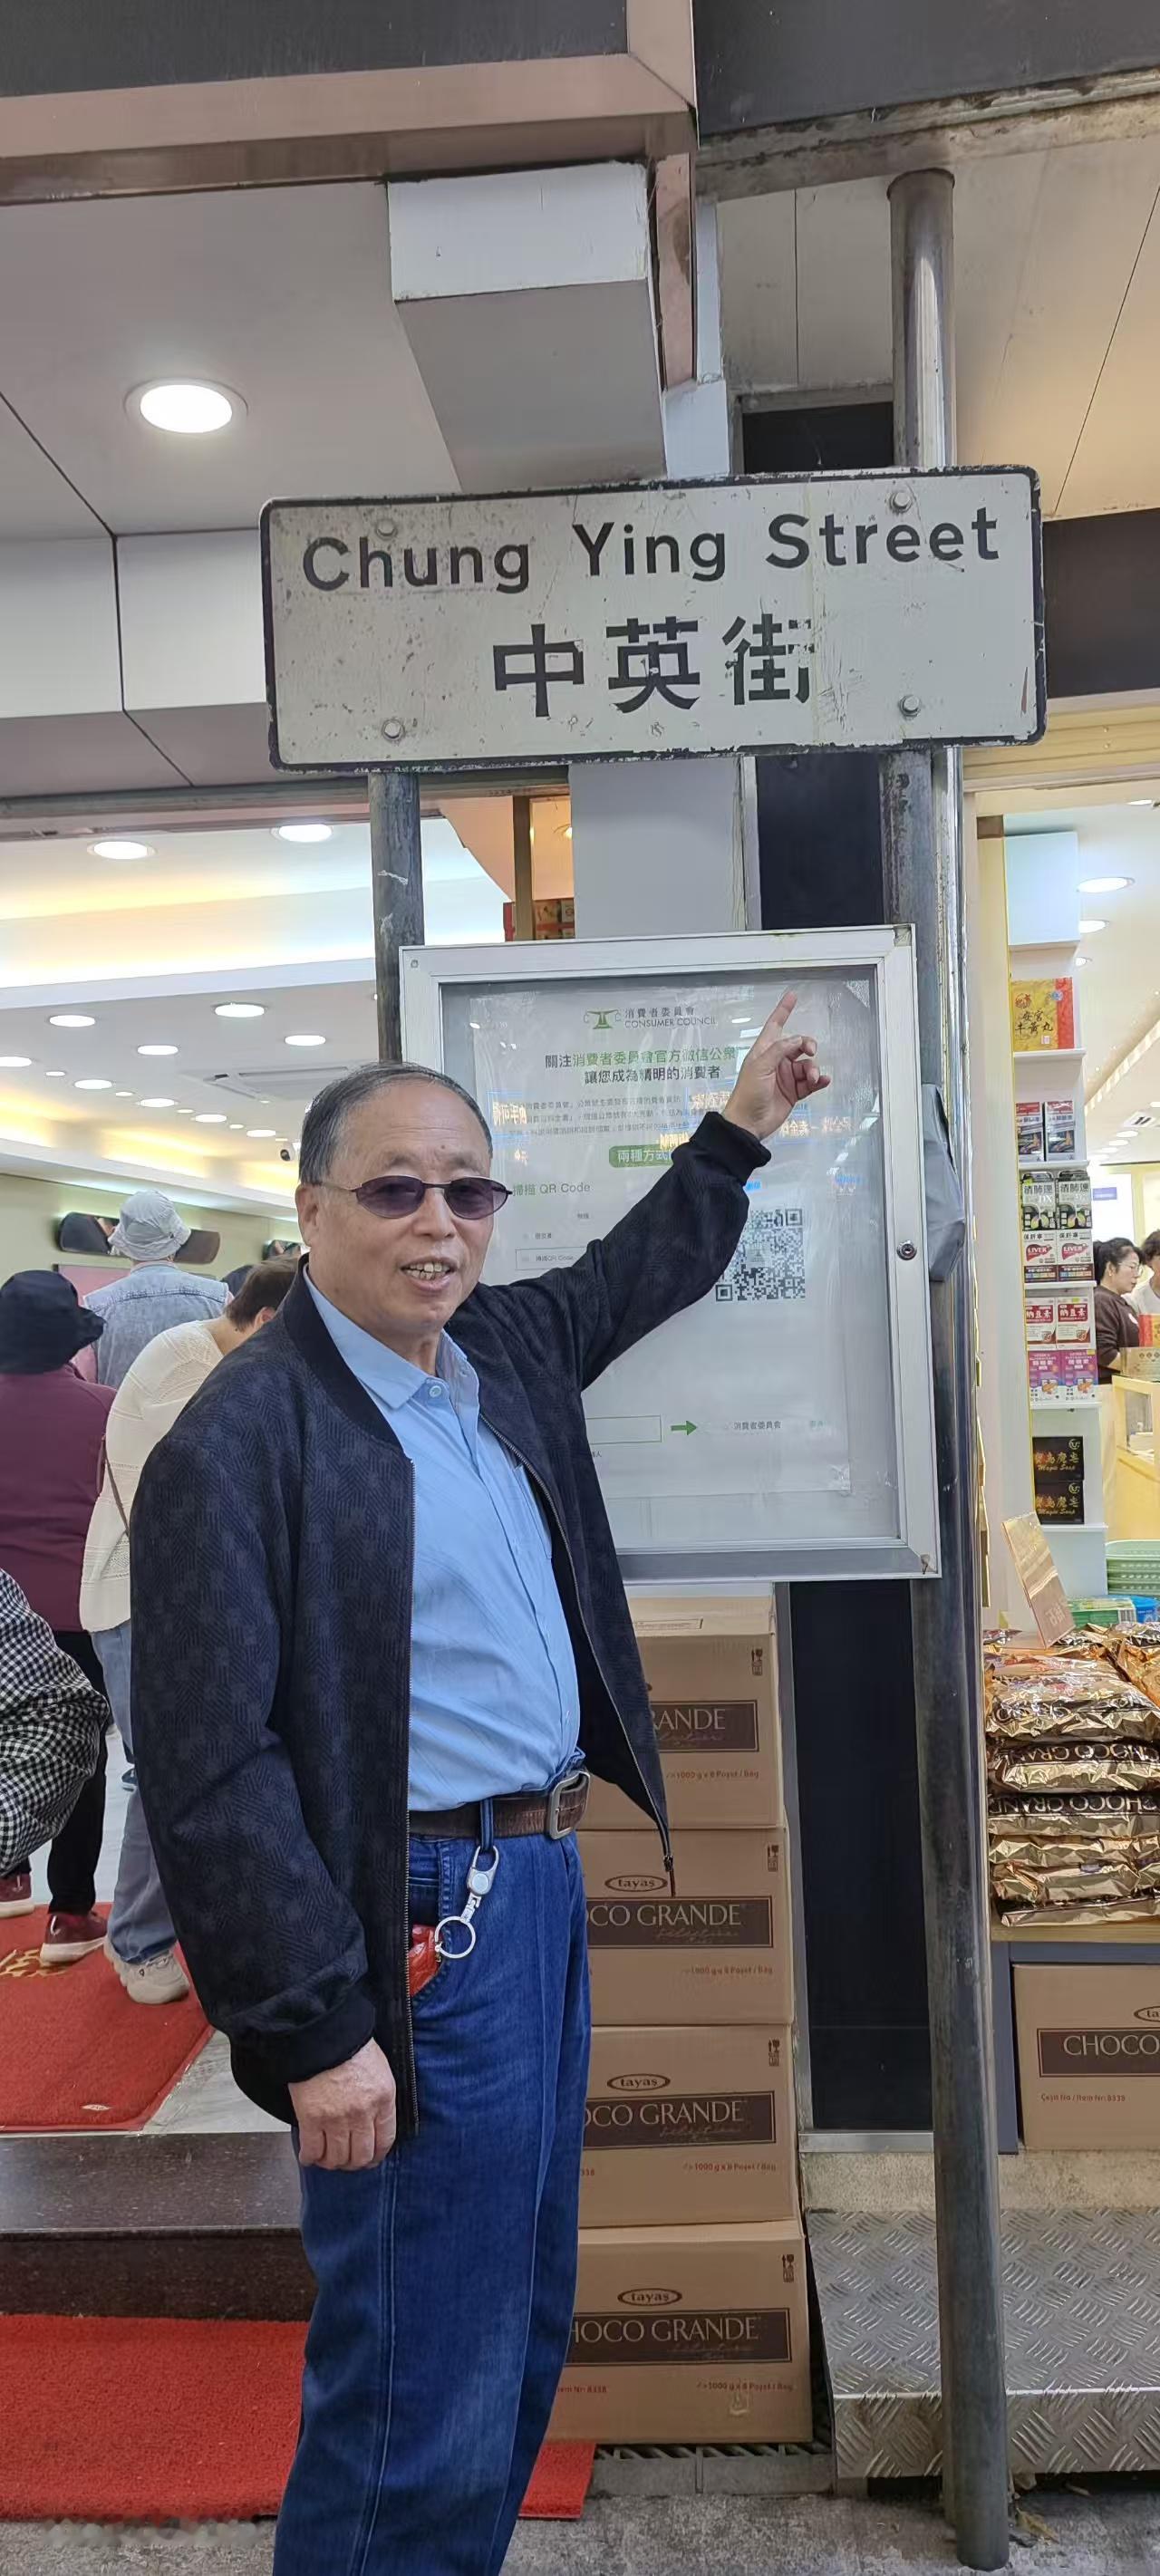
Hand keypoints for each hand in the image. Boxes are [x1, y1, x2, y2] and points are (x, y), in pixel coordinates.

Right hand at [290, 2037, 396, 2170]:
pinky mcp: (312, 2119)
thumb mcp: (380, 2068)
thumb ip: (380, 2096)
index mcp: (383, 2098)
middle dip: (355, 2162)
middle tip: (348, 2160)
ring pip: (337, 2158)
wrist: (322, 2032)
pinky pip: (313, 2150)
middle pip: (361, 2155)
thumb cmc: (350, 2044)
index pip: (385, 2140)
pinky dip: (310, 2158)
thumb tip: (376, 2119)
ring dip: (332, 2162)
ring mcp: (337, 2118)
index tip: (372, 2158)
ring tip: (328, 2158)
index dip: (377, 2154)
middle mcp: (362, 2113)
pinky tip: (309, 2156)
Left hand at [724, 992, 830, 1140]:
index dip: (783, 1010)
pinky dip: (818, 1081)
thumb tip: (796, 1039)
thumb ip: (779, 1050)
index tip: (792, 996)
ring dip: (813, 1069)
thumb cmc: (748, 1094)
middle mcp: (776, 1062)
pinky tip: (822, 1081)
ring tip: (812, 1079)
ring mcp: (786, 1077)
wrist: (749, 1123)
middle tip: (811, 1052)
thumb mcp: (760, 1067)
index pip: (775, 1026)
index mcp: (764, 1052)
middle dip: (808, 1046)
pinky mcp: (794, 1092)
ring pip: (807, 1065)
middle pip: (798, 1045)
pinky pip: (810, 1083)